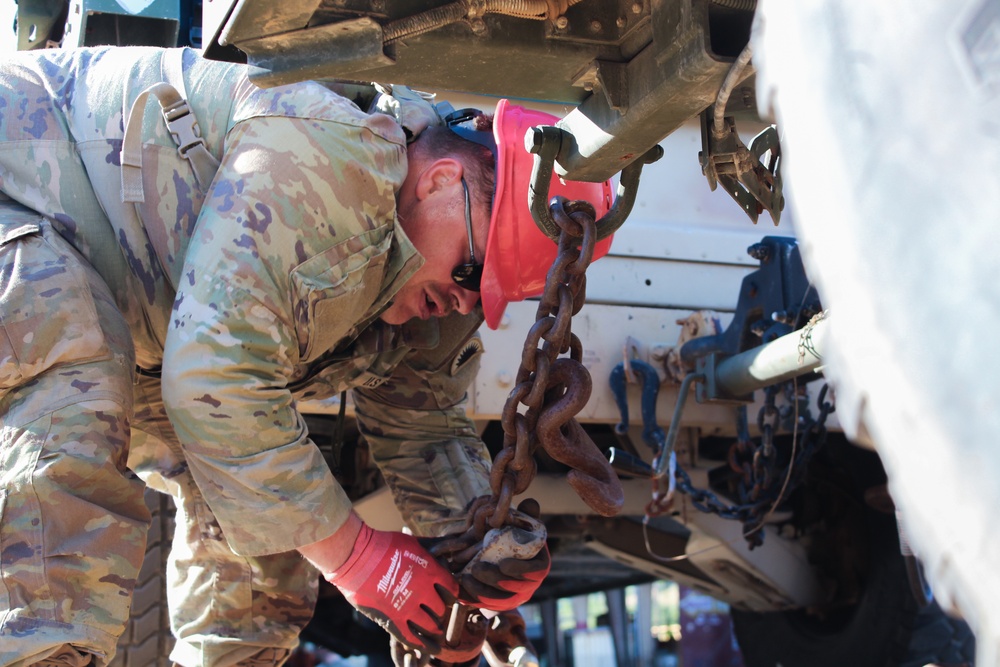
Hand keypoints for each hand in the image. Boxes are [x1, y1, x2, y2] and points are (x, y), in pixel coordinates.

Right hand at [326, 523, 477, 657]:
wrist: (356, 557)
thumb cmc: (383, 545)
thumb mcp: (412, 541)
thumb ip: (430, 548)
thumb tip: (445, 546)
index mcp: (431, 572)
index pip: (453, 589)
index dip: (452, 593)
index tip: (448, 594)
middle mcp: (424, 592)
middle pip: (442, 608)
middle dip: (440, 609)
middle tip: (435, 609)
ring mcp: (408, 608)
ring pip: (430, 625)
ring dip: (432, 626)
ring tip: (431, 627)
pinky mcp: (393, 620)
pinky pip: (411, 637)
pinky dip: (421, 643)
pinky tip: (427, 647)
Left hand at [458, 500, 550, 611]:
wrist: (509, 558)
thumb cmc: (518, 539)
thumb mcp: (524, 526)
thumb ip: (527, 515)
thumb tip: (530, 502)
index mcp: (539, 566)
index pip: (535, 572)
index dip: (521, 570)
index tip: (504, 564)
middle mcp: (529, 585)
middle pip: (514, 589)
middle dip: (494, 580)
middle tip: (476, 568)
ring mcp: (514, 597)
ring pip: (499, 601)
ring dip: (481, 591)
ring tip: (465, 577)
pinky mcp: (498, 604)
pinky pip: (485, 606)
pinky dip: (472, 599)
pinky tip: (459, 589)